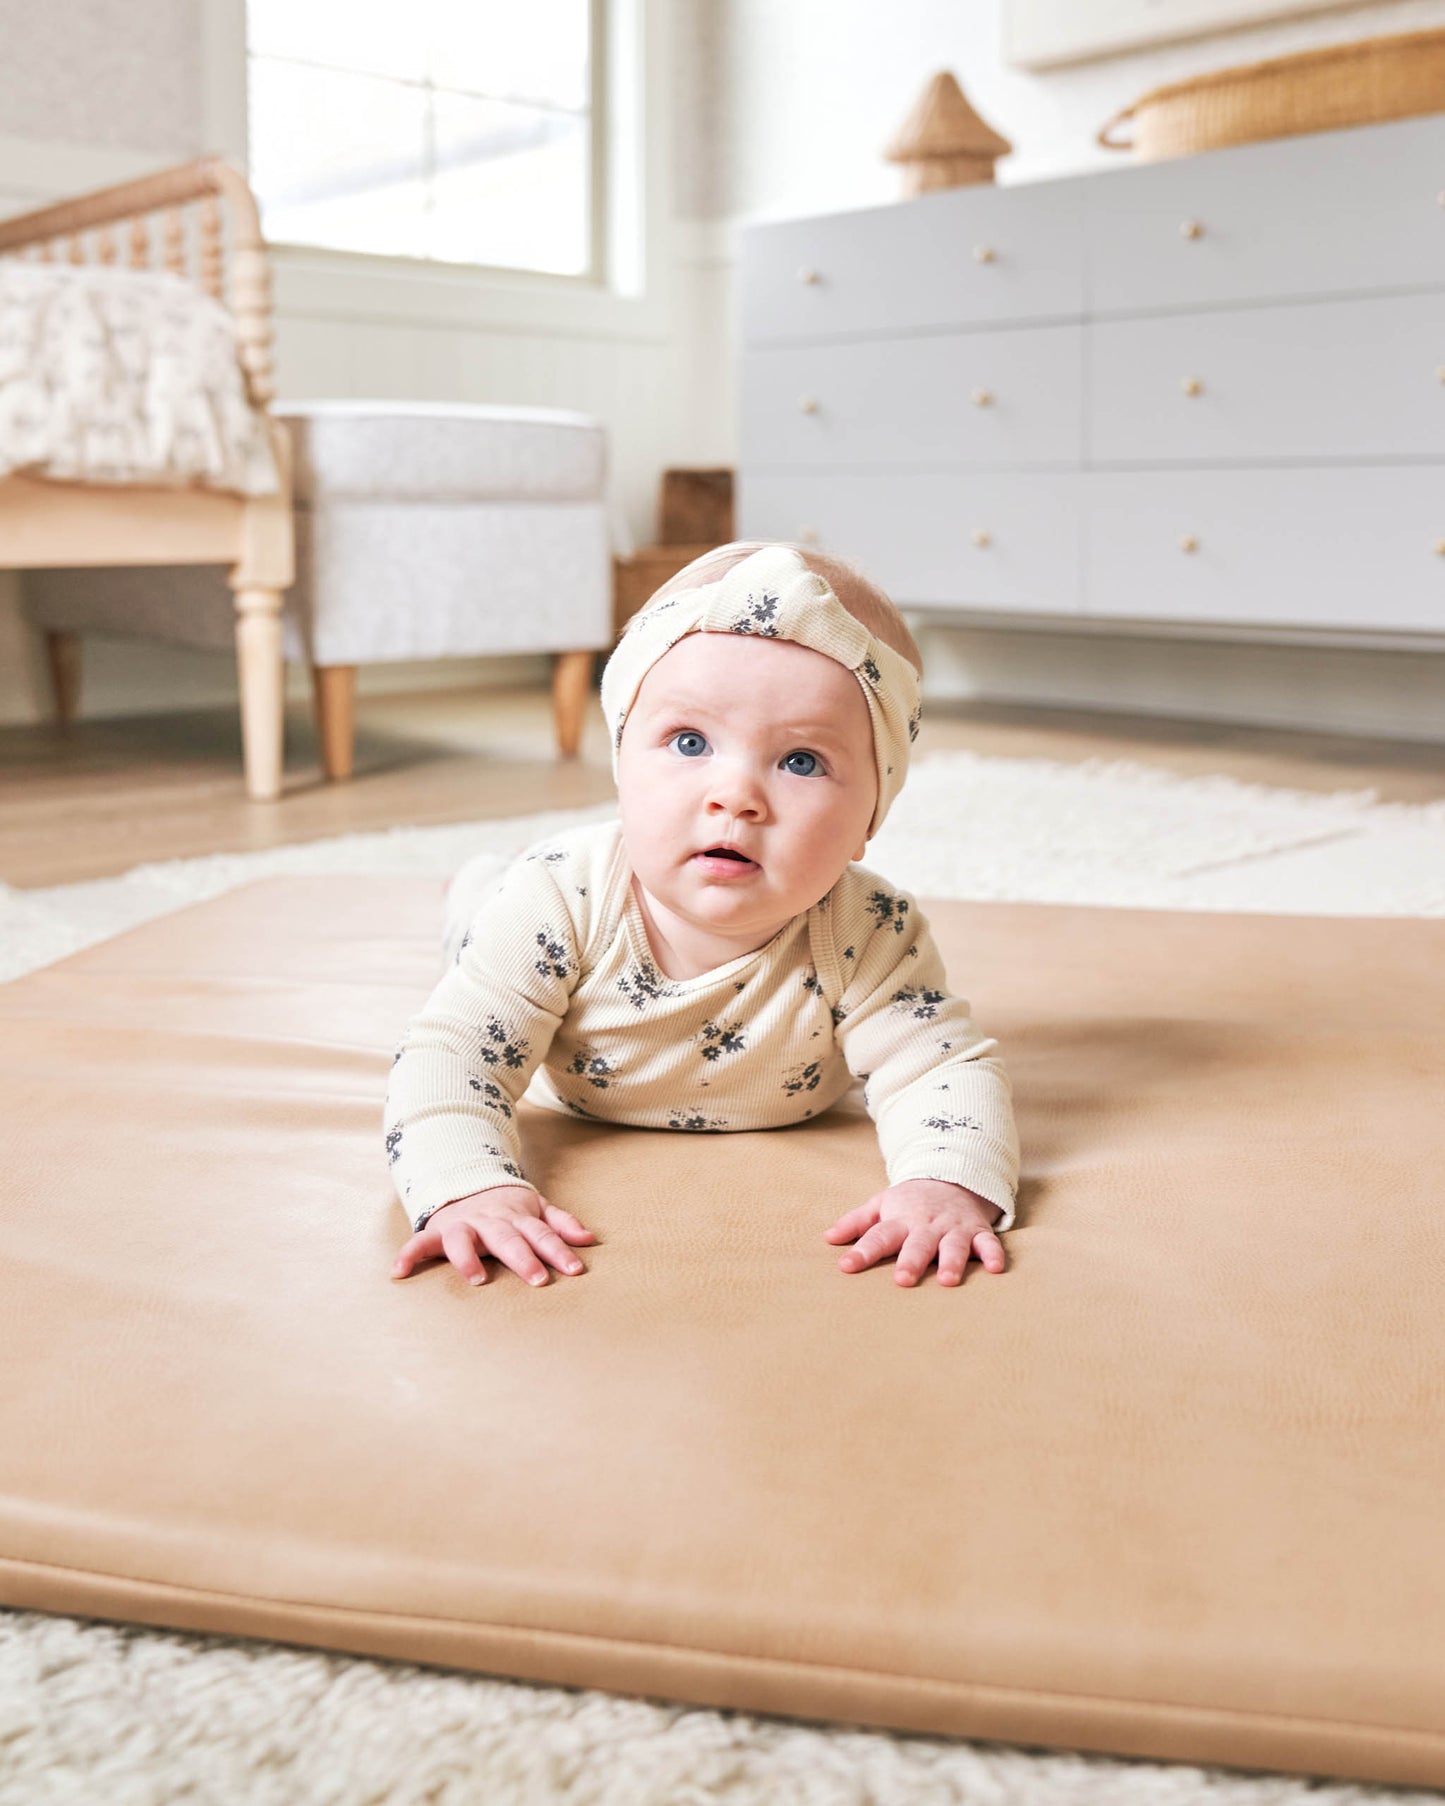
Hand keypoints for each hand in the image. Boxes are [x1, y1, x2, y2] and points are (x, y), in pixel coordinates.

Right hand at [390, 1185, 595, 1287]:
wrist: (464, 1180)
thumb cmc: (506, 1205)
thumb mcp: (537, 1207)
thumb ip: (561, 1223)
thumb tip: (590, 1238)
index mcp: (518, 1217)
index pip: (542, 1234)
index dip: (558, 1251)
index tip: (574, 1270)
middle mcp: (491, 1221)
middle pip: (508, 1239)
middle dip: (523, 1258)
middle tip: (537, 1279)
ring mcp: (463, 1225)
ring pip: (464, 1240)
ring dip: (468, 1258)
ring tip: (477, 1279)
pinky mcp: (437, 1231)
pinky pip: (419, 1243)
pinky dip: (408, 1255)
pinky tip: (398, 1272)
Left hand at [824, 1179, 1004, 1286]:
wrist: (952, 1178)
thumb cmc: (910, 1202)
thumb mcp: (881, 1204)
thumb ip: (857, 1222)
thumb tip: (828, 1238)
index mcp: (900, 1221)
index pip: (877, 1236)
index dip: (862, 1252)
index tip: (846, 1267)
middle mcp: (927, 1226)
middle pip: (918, 1244)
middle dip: (911, 1261)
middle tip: (903, 1280)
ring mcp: (954, 1228)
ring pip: (954, 1246)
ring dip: (952, 1261)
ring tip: (948, 1281)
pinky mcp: (977, 1231)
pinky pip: (989, 1243)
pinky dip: (994, 1254)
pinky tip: (996, 1269)